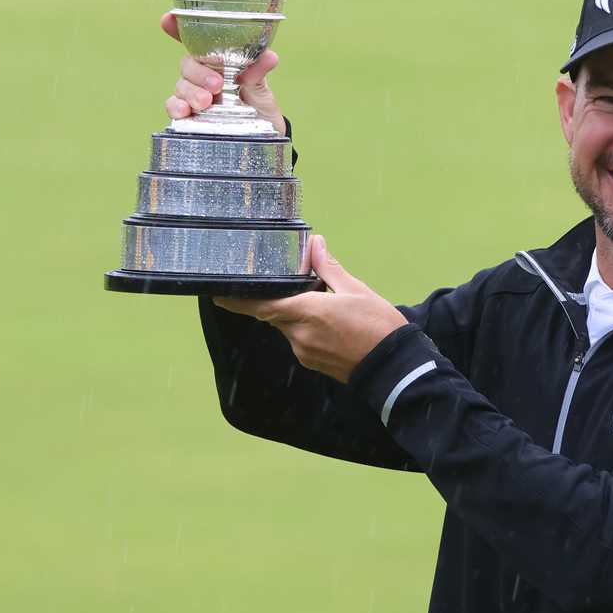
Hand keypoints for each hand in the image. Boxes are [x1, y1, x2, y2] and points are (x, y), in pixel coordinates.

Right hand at [160, 12, 285, 133]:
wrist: (264, 136)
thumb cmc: (260, 106)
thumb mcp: (262, 89)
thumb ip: (258, 72)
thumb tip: (270, 56)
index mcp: (219, 60)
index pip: (195, 40)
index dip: (178, 26)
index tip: (168, 18)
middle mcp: (203, 75)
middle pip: (188, 64)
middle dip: (198, 73)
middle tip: (216, 85)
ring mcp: (193, 94)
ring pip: (181, 85)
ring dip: (190, 92)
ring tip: (206, 102)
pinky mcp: (189, 116)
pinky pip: (174, 106)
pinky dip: (176, 106)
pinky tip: (184, 111)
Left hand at [214, 235, 407, 382]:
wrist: (395, 367)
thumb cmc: (379, 326)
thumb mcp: (356, 290)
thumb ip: (329, 269)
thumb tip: (315, 244)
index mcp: (307, 313)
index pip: (261, 306)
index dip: (237, 301)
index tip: (217, 294)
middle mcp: (299, 335)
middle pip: (275, 314)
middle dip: (279, 300)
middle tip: (292, 285)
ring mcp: (304, 352)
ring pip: (289, 327)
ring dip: (296, 314)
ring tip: (323, 304)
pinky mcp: (313, 363)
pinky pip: (300, 340)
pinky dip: (306, 328)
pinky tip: (329, 324)